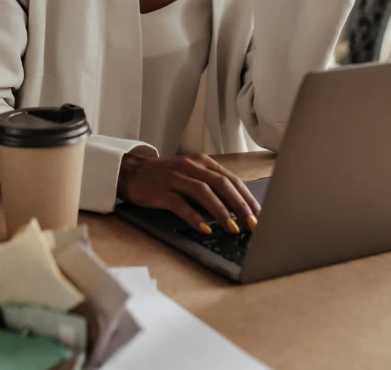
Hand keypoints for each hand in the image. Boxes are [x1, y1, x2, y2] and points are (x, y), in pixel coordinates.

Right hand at [117, 151, 260, 233]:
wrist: (131, 172)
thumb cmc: (165, 176)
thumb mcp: (190, 174)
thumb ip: (211, 185)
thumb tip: (237, 207)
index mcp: (202, 162)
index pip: (231, 179)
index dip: (247, 197)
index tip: (259, 215)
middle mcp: (190, 167)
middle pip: (222, 184)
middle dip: (240, 205)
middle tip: (252, 224)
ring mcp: (175, 178)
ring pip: (204, 193)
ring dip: (221, 212)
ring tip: (233, 228)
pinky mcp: (161, 191)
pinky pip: (181, 204)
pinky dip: (195, 217)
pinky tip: (205, 228)